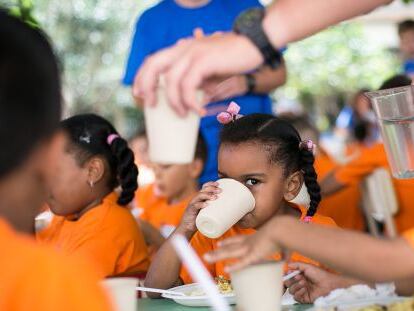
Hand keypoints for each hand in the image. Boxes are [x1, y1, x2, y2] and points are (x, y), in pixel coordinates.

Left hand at [133, 32, 262, 115]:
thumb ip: (197, 80)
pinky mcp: (204, 60)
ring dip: (174, 101)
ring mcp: (193, 52)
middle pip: (153, 65)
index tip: (139, 93)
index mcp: (183, 48)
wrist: (254, 45)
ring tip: (182, 114)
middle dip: (146, 86)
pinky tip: (198, 110)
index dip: (141, 76)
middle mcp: (184, 48)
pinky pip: (188, 85)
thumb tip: (191, 100)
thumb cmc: (233, 59)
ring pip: (171, 80)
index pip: (154, 59)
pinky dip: (190, 101)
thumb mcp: (210, 69)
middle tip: (149, 105)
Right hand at [176, 181, 220, 237]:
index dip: (210, 184)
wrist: (188, 227)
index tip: (218, 183)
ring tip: (215, 197)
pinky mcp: (191, 210)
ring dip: (207, 195)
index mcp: (200, 198)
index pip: (204, 187)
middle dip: (212, 188)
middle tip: (220, 191)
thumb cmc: (200, 219)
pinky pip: (195, 205)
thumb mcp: (208, 212)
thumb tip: (232, 213)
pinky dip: (201, 204)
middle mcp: (196, 199)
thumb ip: (216, 210)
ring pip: (199, 196)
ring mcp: (193, 204)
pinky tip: (206, 204)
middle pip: (203, 189)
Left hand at [204, 224, 280, 271]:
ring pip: (229, 253)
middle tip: (208, 253)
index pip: (237, 240)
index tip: (220, 243)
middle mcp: (248, 242)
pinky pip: (242, 262)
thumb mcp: (282, 245)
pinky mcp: (254, 255)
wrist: (282, 229)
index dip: (228, 242)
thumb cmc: (284, 234)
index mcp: (254, 238)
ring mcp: (249, 248)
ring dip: (217, 256)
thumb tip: (287, 260)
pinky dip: (235, 266)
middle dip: (218, 251)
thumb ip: (284, 254)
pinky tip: (226, 270)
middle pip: (229, 247)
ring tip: (206, 258)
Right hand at [285, 262, 347, 303]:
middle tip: (298, 277)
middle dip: (291, 280)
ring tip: (303, 282)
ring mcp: (302, 291)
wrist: (328, 284)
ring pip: (291, 290)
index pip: (288, 276)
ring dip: (296, 286)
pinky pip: (296, 297)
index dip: (287, 275)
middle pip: (288, 284)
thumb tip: (288, 265)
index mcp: (299, 276)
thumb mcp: (308, 266)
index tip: (288, 273)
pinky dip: (299, 292)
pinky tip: (304, 289)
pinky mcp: (304, 298)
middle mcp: (299, 283)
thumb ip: (297, 264)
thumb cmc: (320, 274)